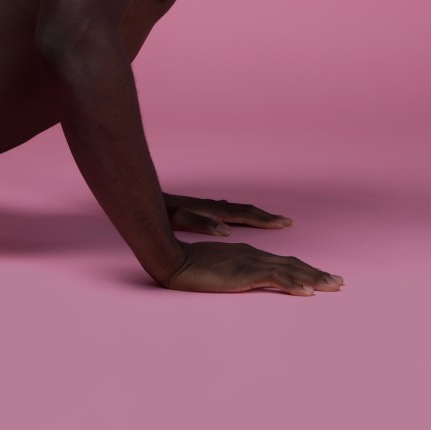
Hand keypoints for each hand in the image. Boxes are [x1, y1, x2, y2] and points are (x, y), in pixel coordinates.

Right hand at [163, 240, 344, 295]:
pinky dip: (294, 284)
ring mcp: (250, 262)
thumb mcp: (216, 269)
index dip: (303, 269)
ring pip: (290, 270)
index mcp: (247, 254)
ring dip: (314, 278)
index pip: (281, 262)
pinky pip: (275, 279)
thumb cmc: (188, 264)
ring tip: (333, 286)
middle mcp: (253, 255)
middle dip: (316, 273)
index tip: (320, 277)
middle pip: (292, 264)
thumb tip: (244, 280)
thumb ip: (232, 272)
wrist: (172, 259)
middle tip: (338, 282)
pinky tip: (308, 292)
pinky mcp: (244, 272)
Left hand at [164, 192, 292, 236]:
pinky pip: (225, 212)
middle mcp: (212, 207)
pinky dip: (235, 215)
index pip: (244, 214)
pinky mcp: (197, 210)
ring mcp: (205, 207)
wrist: (143, 198)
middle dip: (265, 217)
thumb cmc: (159, 211)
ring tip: (268, 219)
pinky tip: (231, 220)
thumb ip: (200, 223)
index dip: (265, 220)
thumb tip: (226, 231)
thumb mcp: (177, 218)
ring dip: (253, 215)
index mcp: (211, 210)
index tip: (285, 222)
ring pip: (235, 210)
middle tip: (287, 221)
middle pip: (244, 211)